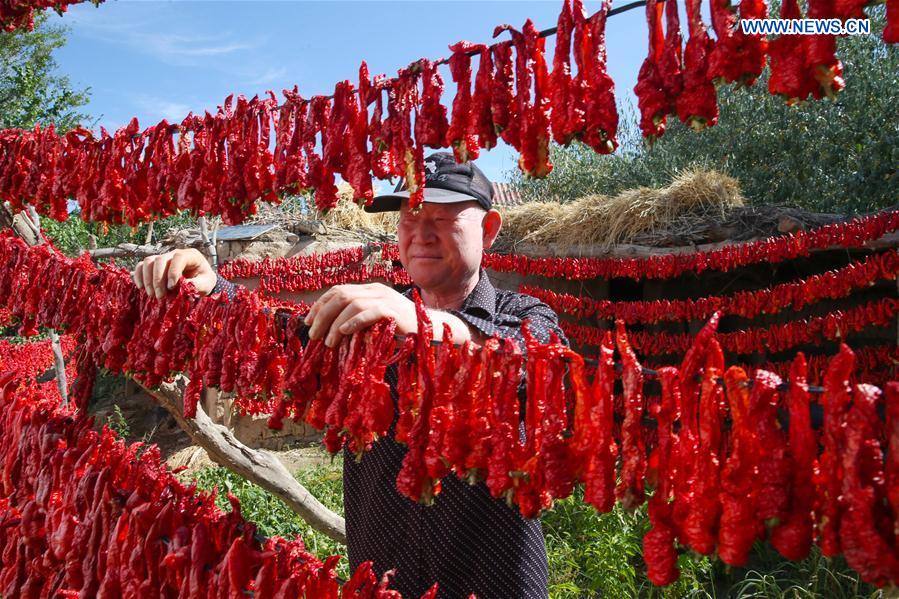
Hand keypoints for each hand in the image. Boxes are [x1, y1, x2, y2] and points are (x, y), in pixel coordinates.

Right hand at [132, 249, 216, 297]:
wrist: (200, 282)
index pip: (179, 257)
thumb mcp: (206, 283)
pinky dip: (139, 276)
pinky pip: (141, 266)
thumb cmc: (204, 281)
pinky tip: (142, 288)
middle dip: (158, 279)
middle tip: (160, 296)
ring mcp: (163, 258)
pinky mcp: (154, 265)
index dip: (173, 271)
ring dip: (148, 279)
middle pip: (161, 260)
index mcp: (190, 255)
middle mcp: (175, 254)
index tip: (172, 287)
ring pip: (149, 261)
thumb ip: (197, 285)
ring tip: (152, 295)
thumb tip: (186, 287)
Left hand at [303, 283, 417, 347]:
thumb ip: (356, 319)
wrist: (430, 330)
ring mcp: (385, 299)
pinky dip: (354, 321)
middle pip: (341, 296)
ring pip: (352, 304)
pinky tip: (344, 332)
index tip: (308, 321)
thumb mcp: (374, 321)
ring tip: (329, 342)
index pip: (338, 290)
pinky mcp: (393, 311)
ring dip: (335, 324)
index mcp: (369, 289)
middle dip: (322, 315)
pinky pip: (369, 312)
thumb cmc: (400, 329)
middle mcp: (376, 290)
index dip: (320, 305)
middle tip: (313, 334)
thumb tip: (330, 330)